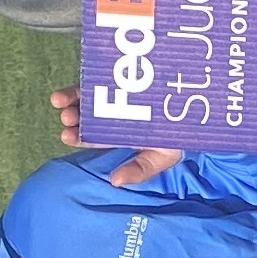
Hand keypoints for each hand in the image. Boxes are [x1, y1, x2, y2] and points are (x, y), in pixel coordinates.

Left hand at [46, 85, 181, 185]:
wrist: (196, 112)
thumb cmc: (177, 138)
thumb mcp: (162, 158)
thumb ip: (140, 170)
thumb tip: (114, 182)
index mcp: (117, 135)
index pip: (93, 138)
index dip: (79, 137)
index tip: (66, 136)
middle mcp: (112, 115)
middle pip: (86, 116)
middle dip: (72, 117)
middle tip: (66, 118)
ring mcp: (114, 93)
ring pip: (87, 96)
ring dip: (71, 98)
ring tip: (60, 101)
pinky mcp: (118, 76)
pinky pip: (99, 75)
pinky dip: (86, 77)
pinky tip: (79, 77)